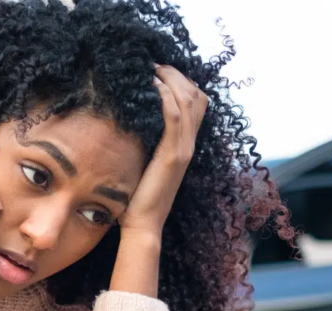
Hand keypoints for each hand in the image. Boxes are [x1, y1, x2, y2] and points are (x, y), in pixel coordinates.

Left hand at [118, 64, 208, 239]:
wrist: (144, 225)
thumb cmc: (139, 199)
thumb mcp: (147, 165)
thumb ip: (148, 146)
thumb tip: (134, 125)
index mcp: (185, 145)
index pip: (197, 103)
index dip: (182, 82)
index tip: (160, 71)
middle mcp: (189, 144)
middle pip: (196, 96)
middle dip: (177, 75)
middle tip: (155, 64)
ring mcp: (183, 150)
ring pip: (188, 101)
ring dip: (171, 80)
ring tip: (153, 69)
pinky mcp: (172, 156)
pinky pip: (173, 117)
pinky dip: (165, 97)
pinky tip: (152, 87)